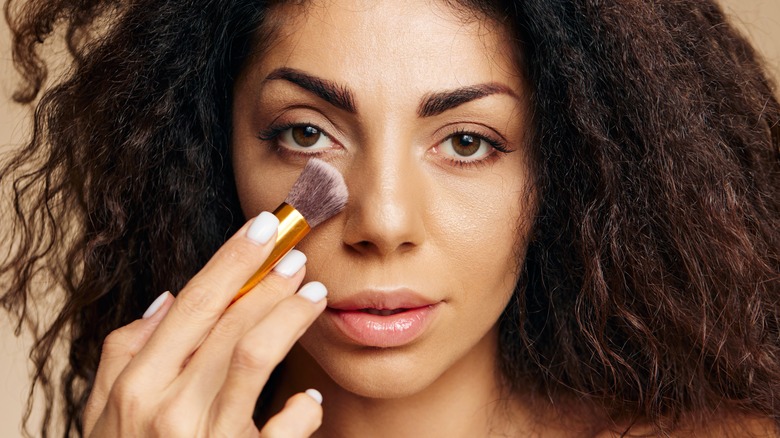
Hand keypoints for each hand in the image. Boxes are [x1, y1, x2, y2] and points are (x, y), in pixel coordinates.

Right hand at [82, 212, 326, 436]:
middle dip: (270, 282)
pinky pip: (282, 430)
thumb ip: (125, 353)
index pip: (195, 303)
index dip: (234, 259)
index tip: (266, 225)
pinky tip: (309, 399)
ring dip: (290, 318)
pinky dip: (302, 410)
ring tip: (313, 294)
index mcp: (137, 385)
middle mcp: (167, 409)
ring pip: (256, 357)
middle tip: (298, 256)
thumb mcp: (103, 412)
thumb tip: (168, 300)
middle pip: (231, 323)